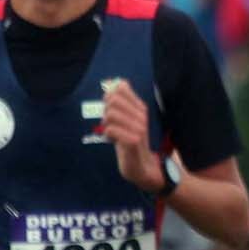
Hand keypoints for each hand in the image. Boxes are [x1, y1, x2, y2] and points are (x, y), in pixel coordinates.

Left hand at [100, 78, 162, 192]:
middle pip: (112, 99)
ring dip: (106, 124)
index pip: (120, 88)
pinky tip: (113, 141)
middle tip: (109, 123)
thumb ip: (120, 101)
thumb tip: (115, 82)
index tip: (112, 110)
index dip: (110, 97)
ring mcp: (139, 128)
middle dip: (105, 110)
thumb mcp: (125, 119)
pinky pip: (111, 130)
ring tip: (112, 132)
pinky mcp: (133, 141)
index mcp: (140, 107)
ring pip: (110, 114)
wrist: (143, 167)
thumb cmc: (130, 142)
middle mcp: (141, 115)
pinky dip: (108, 135)